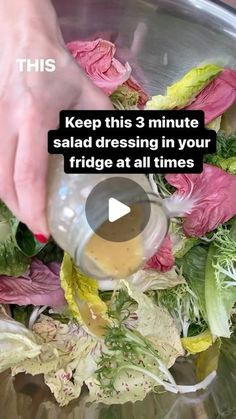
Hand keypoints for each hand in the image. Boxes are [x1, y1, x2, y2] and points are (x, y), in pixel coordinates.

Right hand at [0, 0, 112, 239]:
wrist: (23, 39)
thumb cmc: (56, 65)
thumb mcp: (88, 94)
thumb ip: (105, 124)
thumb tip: (124, 152)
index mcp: (35, 118)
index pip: (29, 173)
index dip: (34, 207)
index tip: (44, 230)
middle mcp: (8, 125)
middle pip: (4, 183)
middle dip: (21, 212)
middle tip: (41, 229)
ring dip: (12, 201)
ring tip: (32, 215)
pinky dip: (7, 185)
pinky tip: (22, 191)